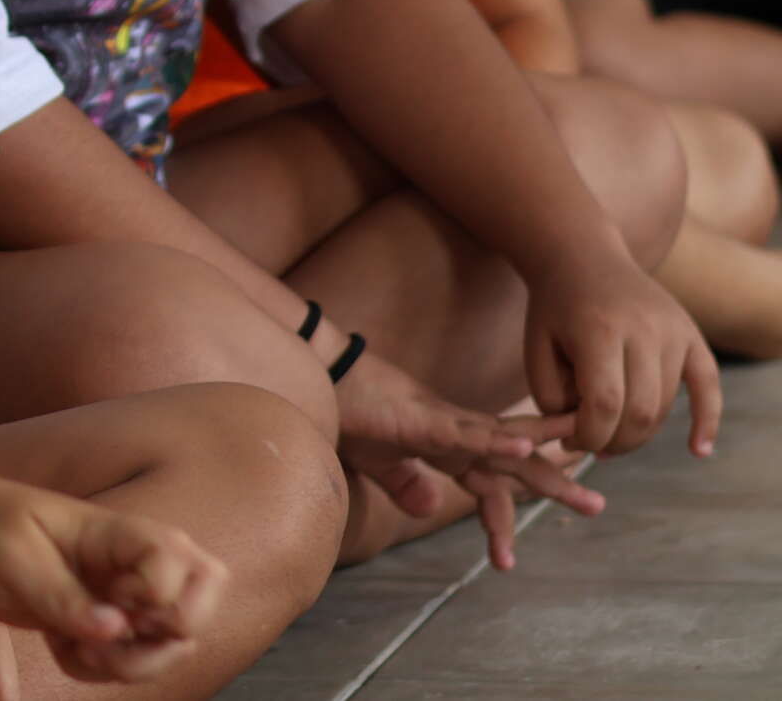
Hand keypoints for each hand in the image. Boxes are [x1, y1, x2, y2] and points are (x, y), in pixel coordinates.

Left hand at [0, 478, 224, 684]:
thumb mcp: (12, 559)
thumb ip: (63, 596)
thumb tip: (115, 627)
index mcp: (116, 531)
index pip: (181, 562)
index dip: (156, 593)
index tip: (110, 596)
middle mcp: (128, 562)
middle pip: (197, 606)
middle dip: (162, 641)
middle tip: (104, 638)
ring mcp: (117, 593)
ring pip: (169, 644)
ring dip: (128, 664)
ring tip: (75, 650)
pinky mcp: (98, 619)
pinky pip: (127, 659)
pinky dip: (99, 669)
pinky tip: (60, 647)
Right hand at [333, 346, 597, 562]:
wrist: (319, 374)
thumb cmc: (344, 411)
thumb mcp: (376, 461)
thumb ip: (404, 484)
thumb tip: (428, 510)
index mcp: (445, 448)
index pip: (489, 481)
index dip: (509, 510)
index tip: (519, 542)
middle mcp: (456, 434)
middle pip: (515, 463)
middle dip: (556, 484)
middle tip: (597, 506)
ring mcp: (444, 424)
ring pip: (506, 446)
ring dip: (546, 465)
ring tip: (585, 480)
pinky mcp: (424, 419)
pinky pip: (468, 433)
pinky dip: (499, 441)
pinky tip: (529, 446)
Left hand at [524, 252, 722, 457]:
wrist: (582, 256)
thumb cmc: (553, 309)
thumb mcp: (535, 348)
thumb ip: (552, 397)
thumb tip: (585, 435)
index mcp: (599, 329)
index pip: (604, 403)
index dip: (588, 436)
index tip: (569, 442)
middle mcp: (644, 328)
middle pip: (640, 411)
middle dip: (614, 442)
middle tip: (591, 446)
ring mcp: (674, 330)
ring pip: (665, 405)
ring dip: (639, 433)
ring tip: (610, 435)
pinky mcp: (692, 334)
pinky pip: (710, 384)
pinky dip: (708, 420)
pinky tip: (699, 450)